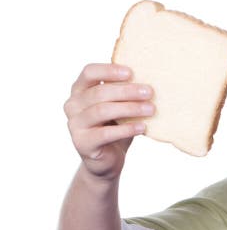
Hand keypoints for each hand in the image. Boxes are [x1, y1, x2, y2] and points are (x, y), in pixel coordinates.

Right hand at [64, 64, 151, 179]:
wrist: (108, 158)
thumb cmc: (116, 125)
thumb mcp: (119, 105)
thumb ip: (123, 91)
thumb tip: (150, 76)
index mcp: (80, 90)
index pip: (89, 72)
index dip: (109, 70)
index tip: (131, 72)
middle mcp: (73, 105)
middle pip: (99, 92)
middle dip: (127, 91)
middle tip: (149, 92)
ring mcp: (75, 124)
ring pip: (102, 111)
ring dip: (129, 109)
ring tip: (151, 109)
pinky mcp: (82, 143)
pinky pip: (105, 134)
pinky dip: (126, 129)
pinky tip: (142, 127)